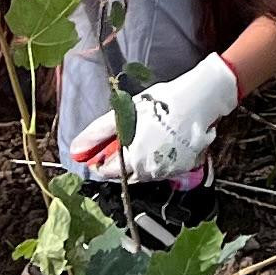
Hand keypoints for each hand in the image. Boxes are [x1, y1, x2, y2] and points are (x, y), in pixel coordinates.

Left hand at [67, 51, 238, 182]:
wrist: (200, 99)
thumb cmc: (160, 104)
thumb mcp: (125, 113)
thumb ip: (98, 133)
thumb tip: (75, 149)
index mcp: (134, 159)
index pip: (106, 171)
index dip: (100, 159)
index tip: (102, 148)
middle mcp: (150, 171)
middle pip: (125, 174)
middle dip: (120, 160)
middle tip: (126, 139)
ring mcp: (168, 171)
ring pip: (143, 173)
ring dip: (138, 161)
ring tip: (144, 137)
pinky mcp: (181, 167)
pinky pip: (161, 169)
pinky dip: (156, 159)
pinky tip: (159, 141)